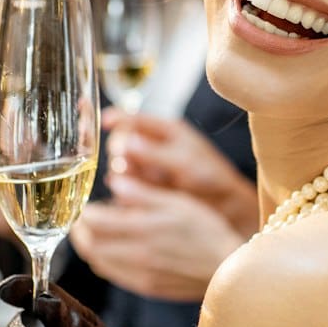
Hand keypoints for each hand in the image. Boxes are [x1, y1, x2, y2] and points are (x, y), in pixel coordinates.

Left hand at [68, 174, 243, 302]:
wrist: (227, 267)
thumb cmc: (207, 230)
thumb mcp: (178, 202)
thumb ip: (143, 194)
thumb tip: (115, 182)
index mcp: (143, 228)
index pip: (93, 221)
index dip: (84, 212)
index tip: (87, 205)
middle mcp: (136, 254)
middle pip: (88, 245)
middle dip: (81, 231)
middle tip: (85, 220)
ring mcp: (139, 274)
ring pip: (97, 262)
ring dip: (91, 247)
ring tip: (99, 234)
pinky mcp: (145, 287)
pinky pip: (113, 275)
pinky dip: (106, 262)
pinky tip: (117, 251)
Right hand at [103, 110, 257, 233]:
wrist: (223, 208)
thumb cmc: (212, 178)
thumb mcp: (185, 162)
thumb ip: (154, 153)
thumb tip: (126, 143)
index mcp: (165, 131)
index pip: (133, 118)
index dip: (115, 118)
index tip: (103, 122)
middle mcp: (152, 146)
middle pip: (120, 142)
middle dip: (119, 152)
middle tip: (126, 164)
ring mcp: (147, 168)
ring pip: (120, 165)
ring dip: (123, 173)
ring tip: (137, 182)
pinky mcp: (143, 188)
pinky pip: (124, 185)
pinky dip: (125, 189)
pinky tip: (134, 194)